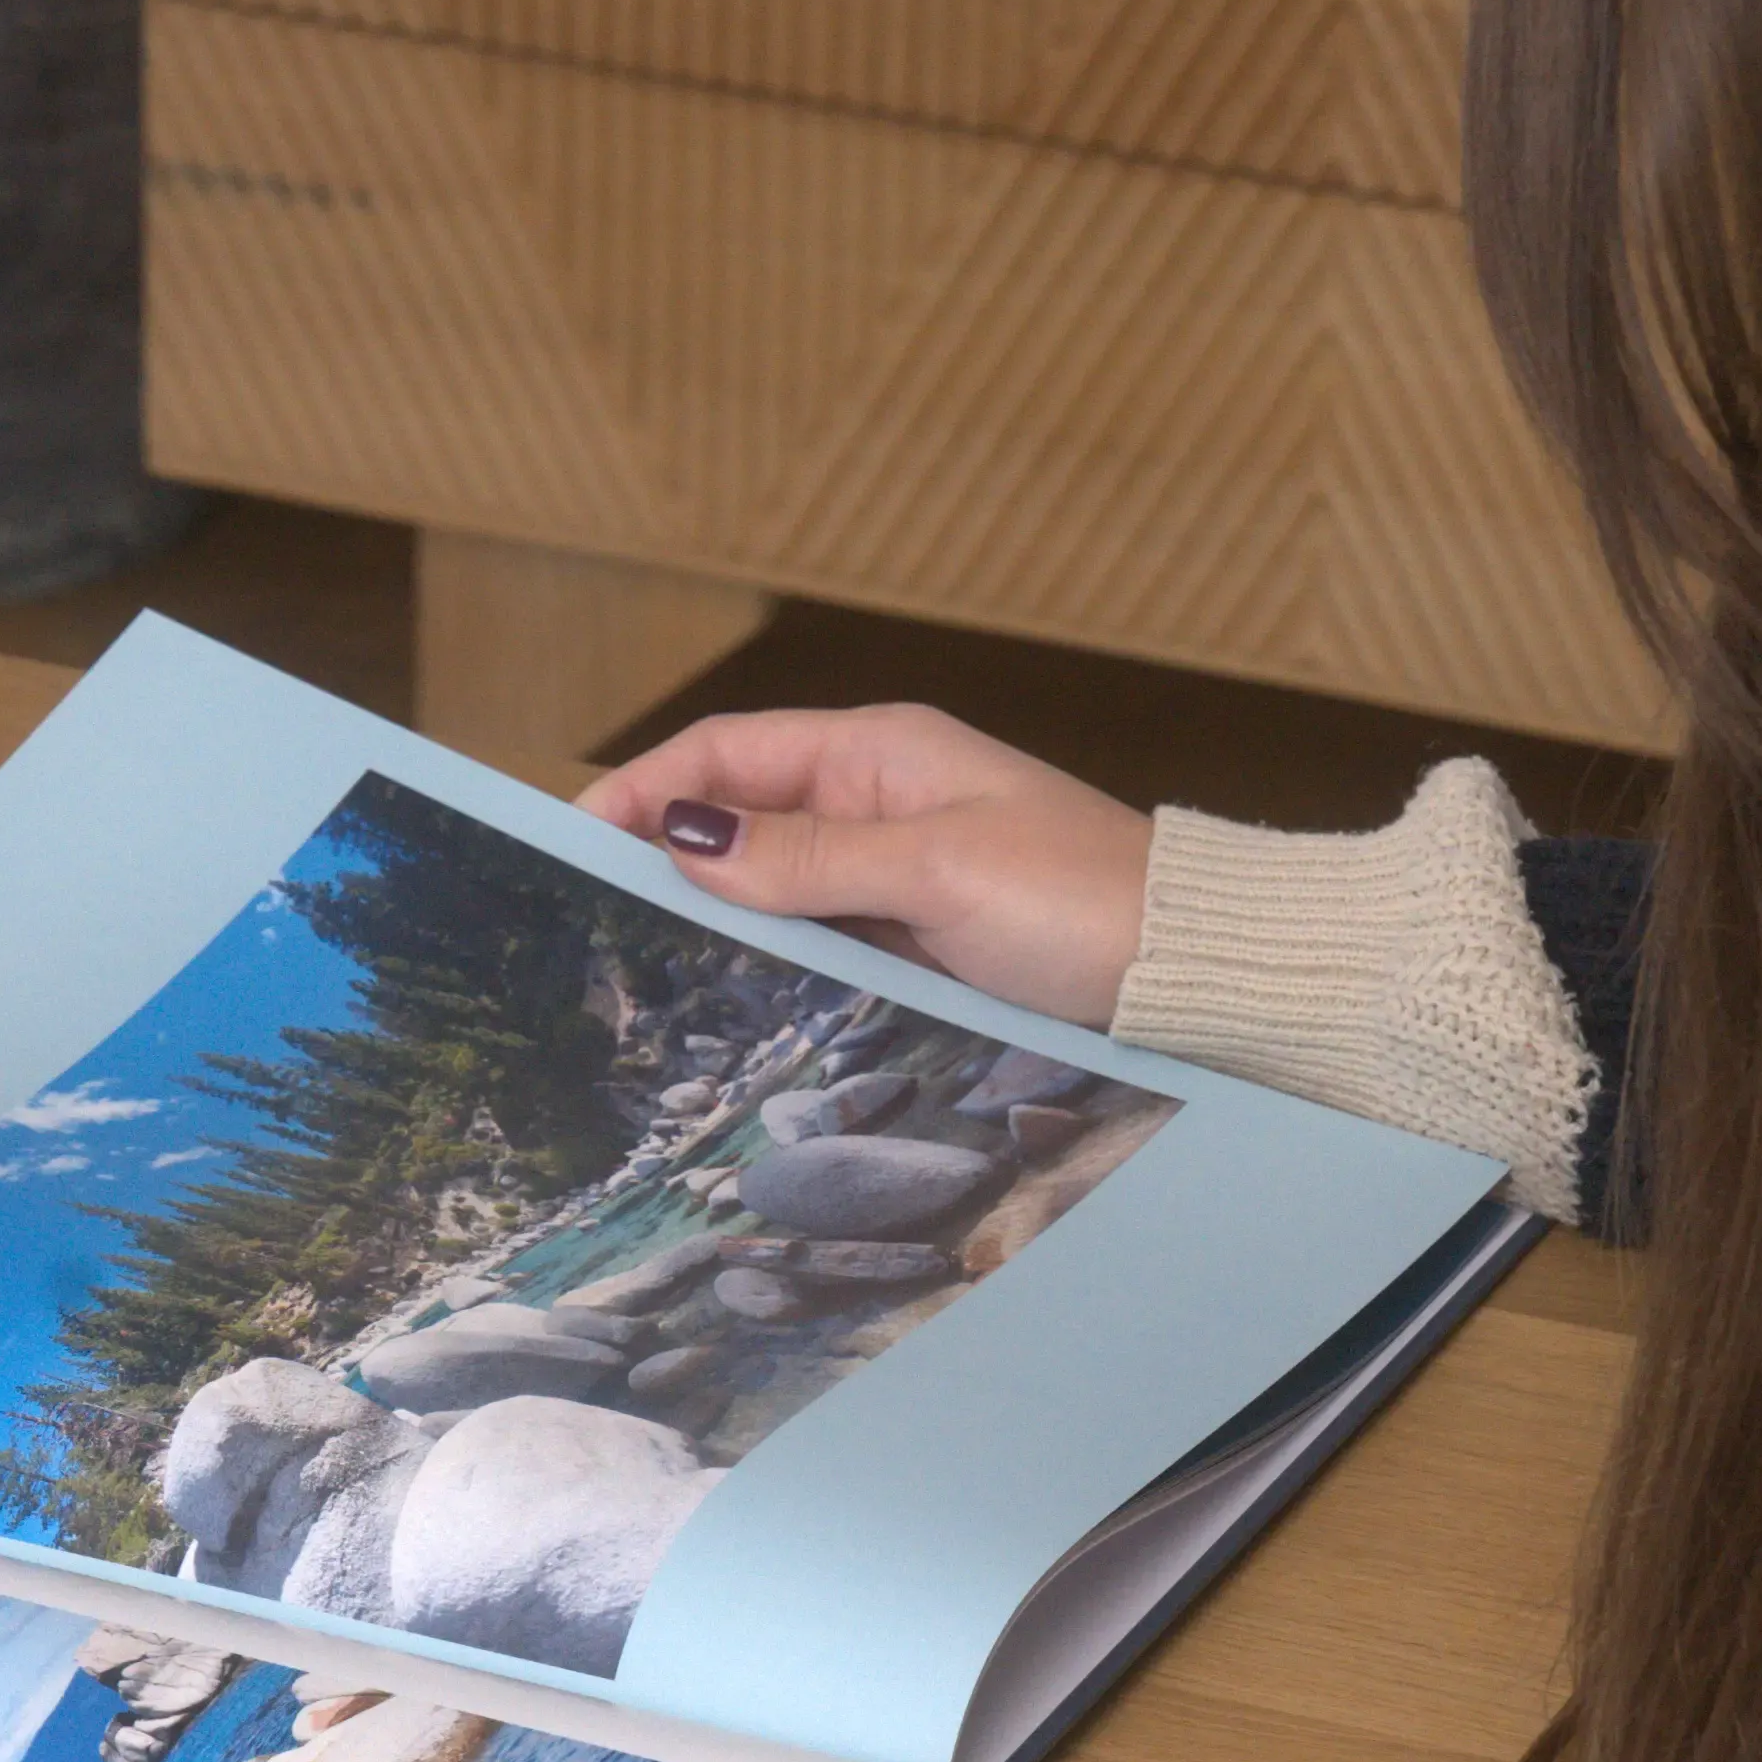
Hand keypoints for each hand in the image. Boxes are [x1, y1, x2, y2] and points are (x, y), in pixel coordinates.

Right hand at [581, 707, 1156, 1025]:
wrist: (1192, 970)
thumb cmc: (1083, 901)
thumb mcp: (936, 871)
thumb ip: (810, 856)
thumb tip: (687, 839)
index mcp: (878, 755)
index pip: (727, 754)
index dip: (644, 789)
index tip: (570, 843)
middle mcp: (879, 806)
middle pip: (739, 822)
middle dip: (660, 860)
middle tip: (580, 923)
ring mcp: (897, 877)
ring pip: (772, 890)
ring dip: (710, 921)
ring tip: (633, 973)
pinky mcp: (918, 942)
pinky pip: (818, 943)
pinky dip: (768, 965)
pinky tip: (728, 1007)